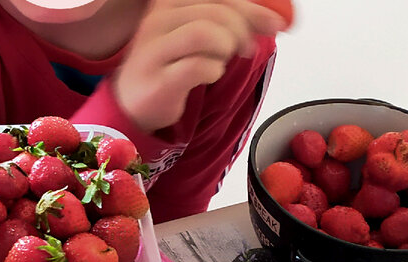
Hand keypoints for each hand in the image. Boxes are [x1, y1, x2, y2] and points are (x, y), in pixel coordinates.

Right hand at [113, 0, 286, 132]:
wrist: (133, 105)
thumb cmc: (170, 66)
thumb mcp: (196, 34)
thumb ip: (228, 21)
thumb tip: (274, 19)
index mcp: (168, 3)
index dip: (250, 7)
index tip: (274, 24)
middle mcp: (157, 21)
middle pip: (213, 11)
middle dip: (241, 29)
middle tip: (247, 48)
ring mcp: (153, 51)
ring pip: (203, 33)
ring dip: (225, 48)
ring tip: (222, 60)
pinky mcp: (157, 81)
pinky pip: (197, 67)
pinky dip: (213, 71)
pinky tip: (209, 75)